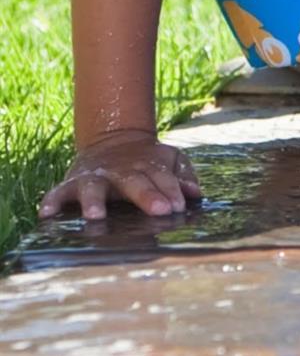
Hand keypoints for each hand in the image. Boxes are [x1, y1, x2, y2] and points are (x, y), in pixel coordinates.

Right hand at [37, 130, 203, 220]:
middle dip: (146, 196)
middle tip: (159, 210)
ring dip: (93, 201)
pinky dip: (52, 201)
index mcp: (147, 165)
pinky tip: (47, 213)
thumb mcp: (170, 159)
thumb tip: (196, 193)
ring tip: (95, 216)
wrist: (113, 139)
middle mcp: (121, 171)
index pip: (163, 178)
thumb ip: (183, 175)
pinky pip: (59, 192)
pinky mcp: (72, 183)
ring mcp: (95, 176)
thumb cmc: (147, 160)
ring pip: (94, 188)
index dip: (171, 191)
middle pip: (134, 182)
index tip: (178, 207)